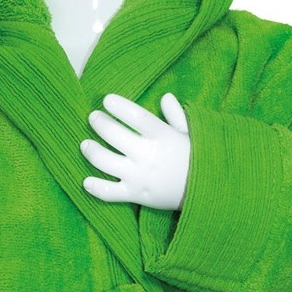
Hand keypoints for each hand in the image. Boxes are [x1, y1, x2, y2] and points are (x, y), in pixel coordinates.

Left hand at [80, 92, 190, 209]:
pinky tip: (86, 181)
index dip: (119, 106)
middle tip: (93, 117)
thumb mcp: (190, 134)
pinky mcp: (135, 195)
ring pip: (104, 161)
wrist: (206, 191)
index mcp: (162, 137)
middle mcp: (147, 155)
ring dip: (90, 151)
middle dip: (99, 123)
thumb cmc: (195, 158)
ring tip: (85, 144)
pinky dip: (95, 187)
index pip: (136, 117)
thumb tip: (166, 97)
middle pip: (114, 135)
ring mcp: (139, 176)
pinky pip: (109, 192)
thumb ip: (176, 115)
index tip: (107, 100)